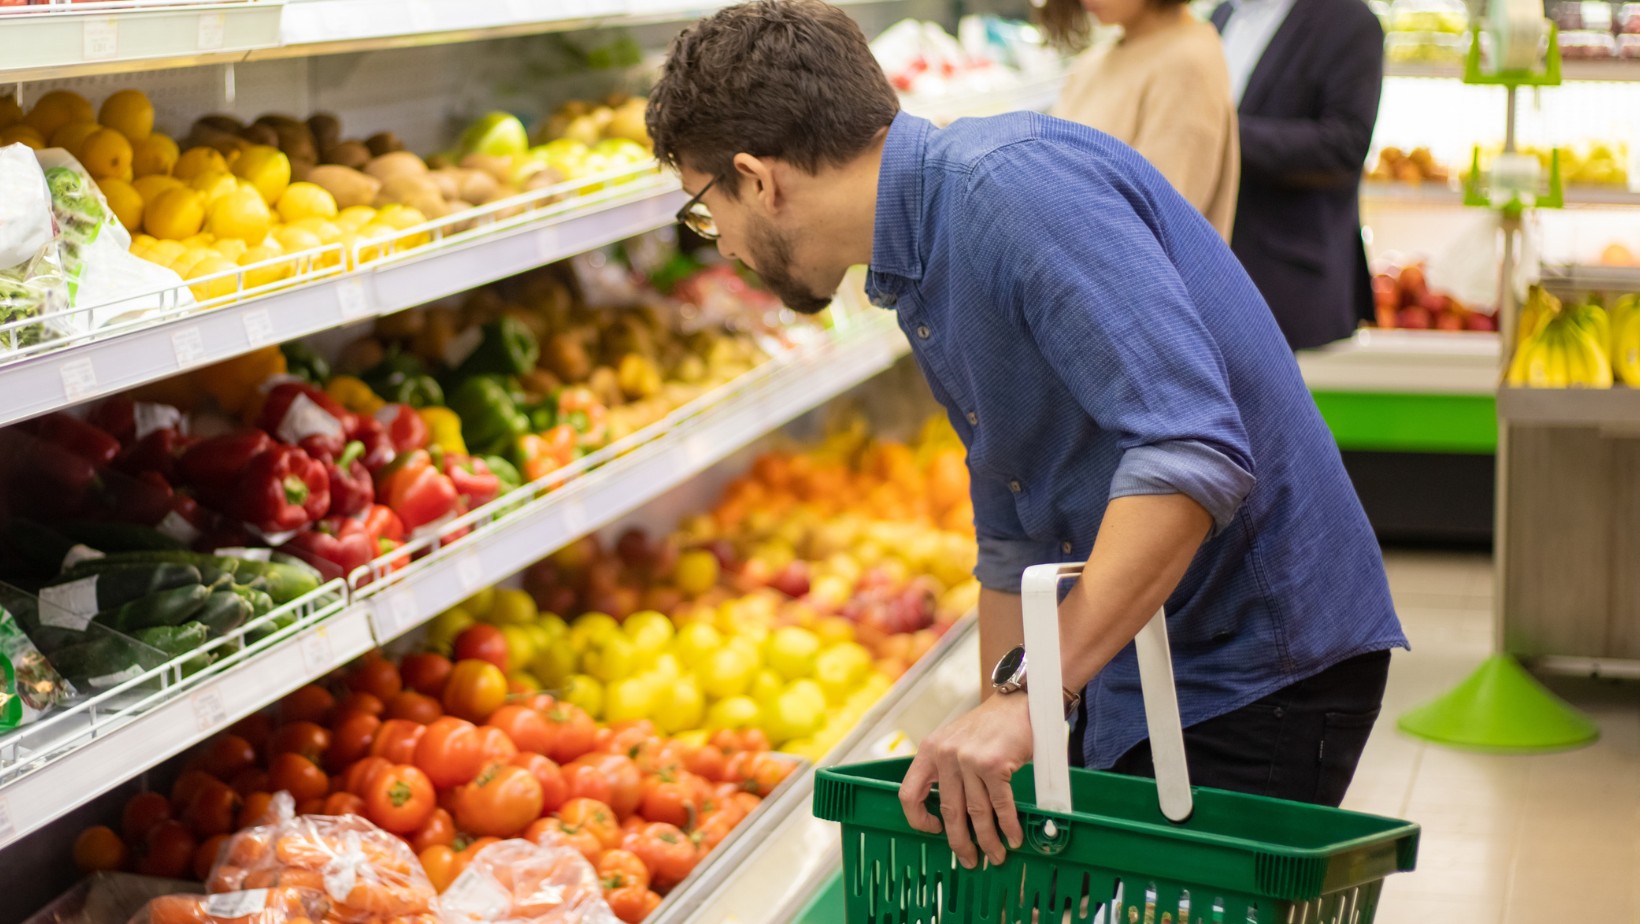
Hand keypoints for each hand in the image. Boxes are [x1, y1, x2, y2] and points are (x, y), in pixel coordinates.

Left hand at [898, 691, 1031, 867]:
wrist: (1016, 703)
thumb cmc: (987, 727)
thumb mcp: (954, 742)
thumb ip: (946, 771)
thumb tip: (950, 816)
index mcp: (929, 750)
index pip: (909, 793)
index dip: (917, 819)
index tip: (934, 831)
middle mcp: (945, 754)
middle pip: (948, 811)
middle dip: (959, 842)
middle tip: (969, 860)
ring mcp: (969, 759)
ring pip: (975, 813)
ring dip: (987, 840)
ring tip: (995, 856)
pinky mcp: (993, 763)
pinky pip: (1000, 804)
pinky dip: (1008, 826)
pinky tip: (1013, 838)